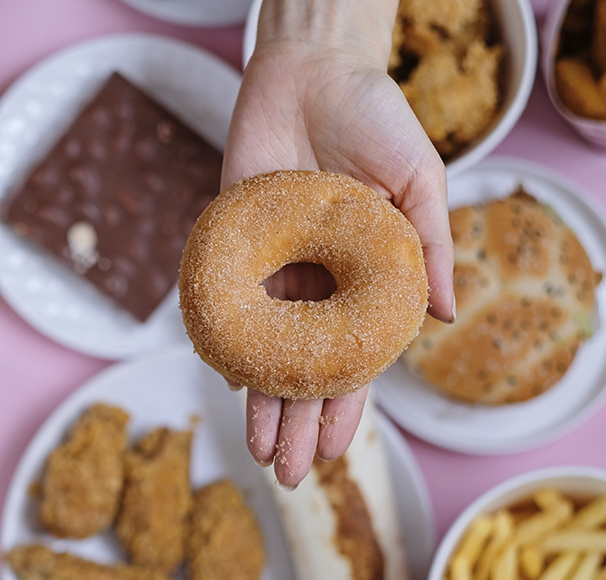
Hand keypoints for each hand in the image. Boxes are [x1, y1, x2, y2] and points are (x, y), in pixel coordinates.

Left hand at [226, 0, 453, 486]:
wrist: (310, 70)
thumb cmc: (373, 117)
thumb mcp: (417, 179)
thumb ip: (427, 245)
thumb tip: (444, 314)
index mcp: (362, 274)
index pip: (353, 355)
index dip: (345, 404)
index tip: (337, 449)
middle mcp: (315, 278)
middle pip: (304, 364)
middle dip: (297, 420)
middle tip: (288, 473)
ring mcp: (272, 263)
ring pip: (263, 346)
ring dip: (260, 400)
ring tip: (259, 451)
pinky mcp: (232, 240)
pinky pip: (226, 300)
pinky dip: (225, 340)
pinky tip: (227, 383)